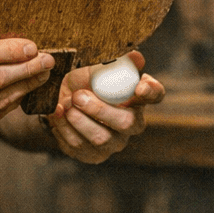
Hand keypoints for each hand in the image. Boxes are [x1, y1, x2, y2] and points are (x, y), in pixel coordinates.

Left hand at [44, 50, 164, 163]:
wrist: (61, 101)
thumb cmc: (85, 83)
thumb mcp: (97, 68)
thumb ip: (115, 63)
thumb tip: (136, 57)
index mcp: (138, 97)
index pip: (155, 94)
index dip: (150, 92)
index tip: (140, 88)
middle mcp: (132, 123)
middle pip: (127, 123)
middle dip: (99, 110)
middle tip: (77, 96)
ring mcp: (114, 142)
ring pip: (101, 138)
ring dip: (78, 121)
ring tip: (64, 105)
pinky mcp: (93, 155)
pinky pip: (79, 146)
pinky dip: (64, 129)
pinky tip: (57, 115)